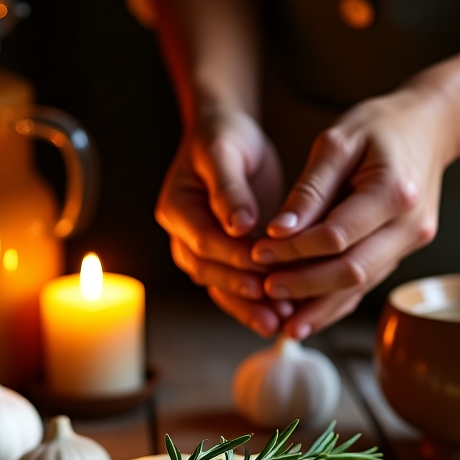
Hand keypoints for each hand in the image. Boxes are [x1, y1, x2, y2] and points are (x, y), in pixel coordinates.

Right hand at [156, 107, 291, 335]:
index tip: (263, 274)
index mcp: (177, 208)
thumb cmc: (224, 138)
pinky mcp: (223, 257)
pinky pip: (234, 286)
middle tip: (276, 308)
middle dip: (243, 293)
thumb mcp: (224, 153)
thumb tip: (239, 226)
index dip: (234, 259)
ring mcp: (201, 250)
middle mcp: (184, 235)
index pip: (205, 242)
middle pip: (210, 272)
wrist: (226, 137)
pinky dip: (256, 303)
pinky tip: (282, 316)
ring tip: (280, 322)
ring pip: (221, 286)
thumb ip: (229, 189)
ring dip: (249, 307)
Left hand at [251, 81, 459, 337]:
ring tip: (283, 323)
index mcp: (394, 192)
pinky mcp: (403, 252)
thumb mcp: (337, 142)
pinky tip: (309, 316)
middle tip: (266, 290)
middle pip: (352, 271)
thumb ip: (309, 189)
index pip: (337, 236)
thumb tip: (280, 232)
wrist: (429, 128)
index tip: (259, 251)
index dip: (295, 250)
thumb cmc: (380, 128)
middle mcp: (410, 225)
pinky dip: (336, 301)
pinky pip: (366, 283)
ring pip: (360, 286)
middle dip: (305, 286)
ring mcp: (411, 243)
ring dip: (320, 306)